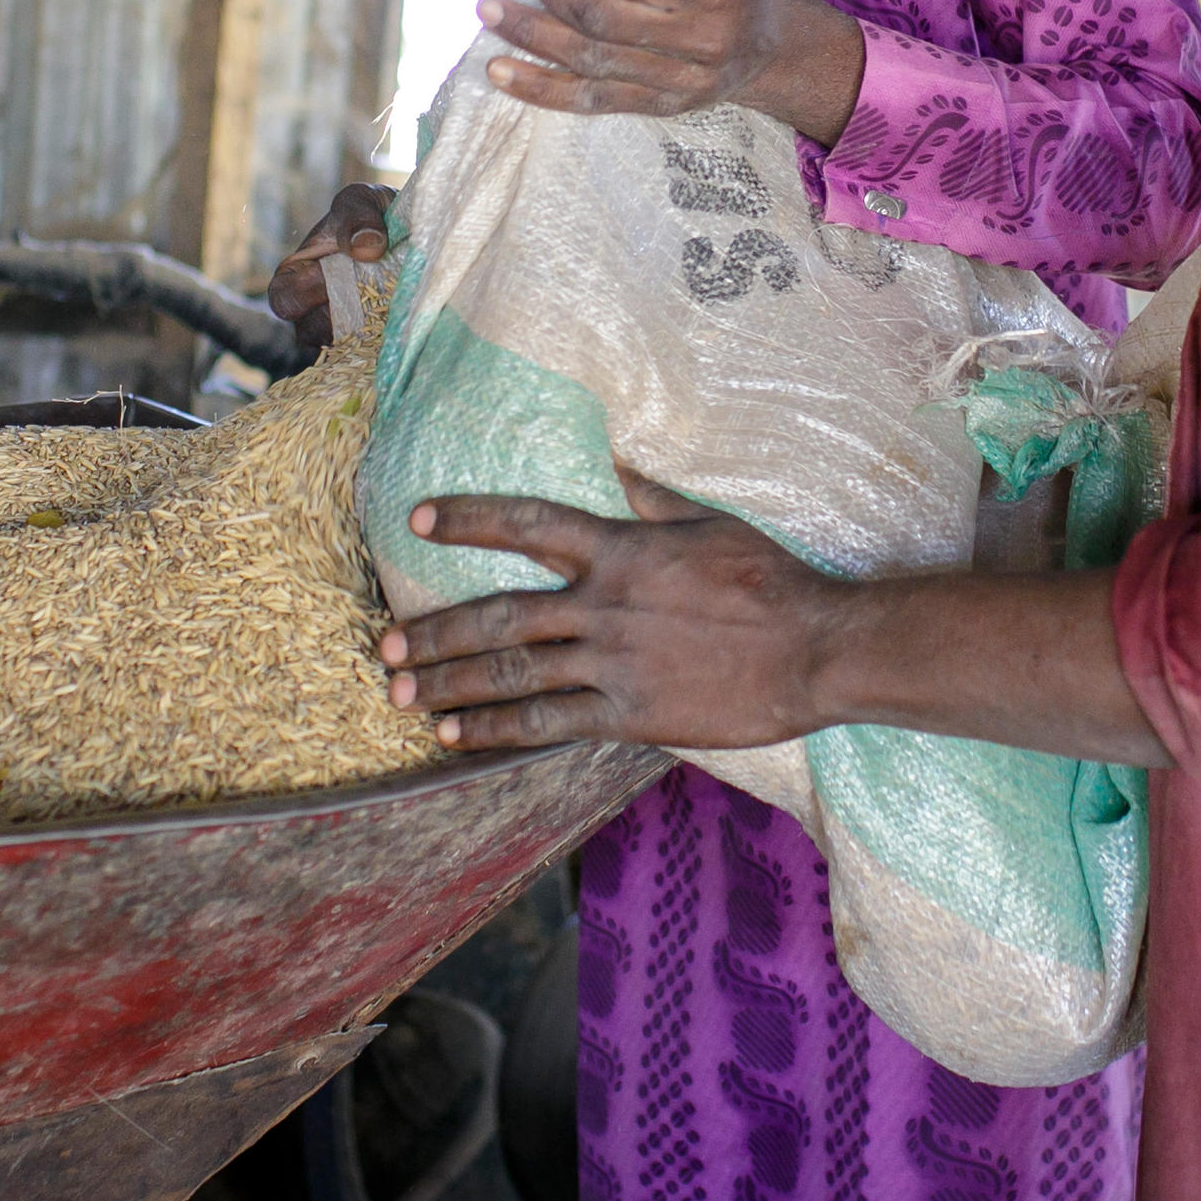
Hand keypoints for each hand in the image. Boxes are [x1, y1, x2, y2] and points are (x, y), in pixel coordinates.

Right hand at [265, 182, 393, 352]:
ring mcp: (345, 324)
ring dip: (365, 330)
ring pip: (343, 345)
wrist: (412, 227)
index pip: (283, 299)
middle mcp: (315, 305)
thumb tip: (364, 247)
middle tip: (368, 295)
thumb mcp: (362, 200)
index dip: (302, 293)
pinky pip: (373, 351)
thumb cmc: (374, 212)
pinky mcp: (375, 336)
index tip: (329, 276)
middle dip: (336, 317)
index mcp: (298, 272)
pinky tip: (405, 319)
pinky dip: (387, 340)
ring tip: (391, 305)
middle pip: (309, 331)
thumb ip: (357, 215)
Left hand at [378, 473, 858, 751]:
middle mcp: (603, 605)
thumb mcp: (709, 524)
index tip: (420, 518)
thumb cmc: (770, 580)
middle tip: (384, 645)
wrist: (815, 650)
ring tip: (400, 695)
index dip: (469, 519)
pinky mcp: (628, 714)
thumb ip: (653, 499)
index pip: (527, 523)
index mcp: (621, 550)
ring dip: (448, 684)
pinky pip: (545, 722)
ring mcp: (611, 663)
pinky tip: (453, 735)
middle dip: (435, 631)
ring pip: (510, 673)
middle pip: (498, 614)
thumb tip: (619, 465)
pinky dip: (493, 728)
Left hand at [481, 0, 868, 146]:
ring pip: (592, 66)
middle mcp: (698, 41)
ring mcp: (679, 82)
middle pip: (603, 23)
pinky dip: (543, 91)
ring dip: (531, 45)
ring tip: (487, 21)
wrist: (775, 47)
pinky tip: (503, 75)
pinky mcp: (661, 108)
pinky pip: (594, 103)